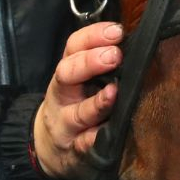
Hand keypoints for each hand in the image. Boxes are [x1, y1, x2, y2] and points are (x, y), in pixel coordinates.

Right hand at [32, 21, 121, 179]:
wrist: (46, 145)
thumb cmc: (73, 102)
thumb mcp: (78, 79)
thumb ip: (100, 60)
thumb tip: (133, 41)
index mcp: (67, 71)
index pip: (74, 46)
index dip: (93, 36)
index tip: (116, 31)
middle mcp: (62, 94)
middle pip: (67, 74)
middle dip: (90, 63)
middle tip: (114, 56)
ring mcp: (66, 123)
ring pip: (78, 112)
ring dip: (97, 103)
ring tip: (113, 92)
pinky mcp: (75, 148)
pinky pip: (85, 144)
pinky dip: (96, 139)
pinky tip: (107, 133)